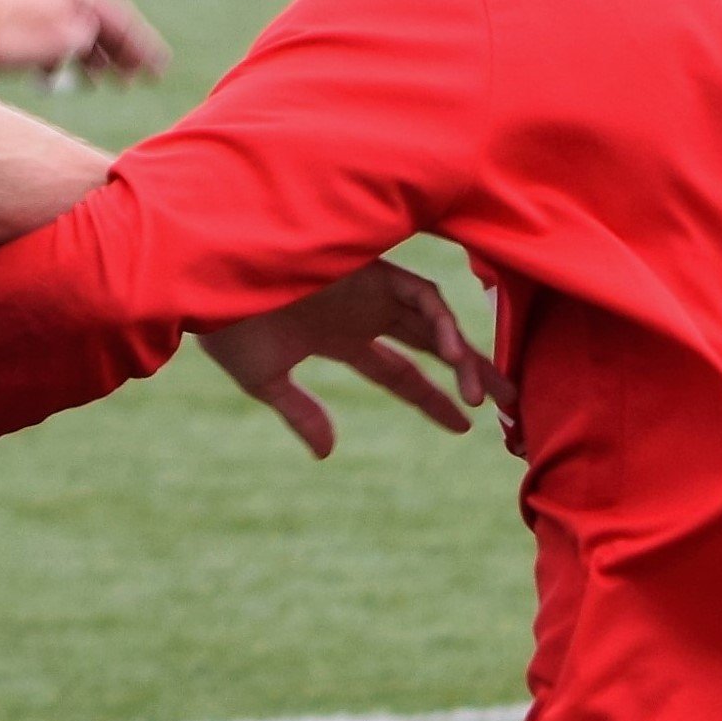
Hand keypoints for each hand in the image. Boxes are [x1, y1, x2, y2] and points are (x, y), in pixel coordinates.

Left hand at [0, 0, 167, 86]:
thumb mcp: (54, 44)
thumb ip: (88, 39)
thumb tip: (99, 38)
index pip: (118, 16)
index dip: (142, 46)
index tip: (160, 70)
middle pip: (95, 17)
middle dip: (117, 51)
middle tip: (135, 80)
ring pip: (68, 21)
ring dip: (86, 53)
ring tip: (100, 83)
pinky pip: (43, 24)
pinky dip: (55, 48)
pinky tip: (54, 73)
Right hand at [193, 261, 497, 458]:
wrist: (208, 278)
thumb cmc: (223, 322)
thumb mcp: (264, 379)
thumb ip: (301, 412)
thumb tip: (328, 452)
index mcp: (339, 335)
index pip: (399, 372)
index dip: (433, 399)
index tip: (466, 426)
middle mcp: (363, 310)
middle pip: (432, 343)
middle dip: (471, 371)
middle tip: (513, 404)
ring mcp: (370, 287)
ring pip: (436, 321)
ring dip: (462, 357)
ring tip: (480, 397)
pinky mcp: (372, 268)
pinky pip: (424, 296)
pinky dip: (442, 324)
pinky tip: (450, 356)